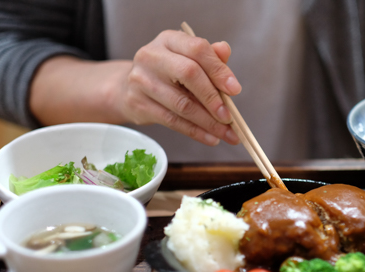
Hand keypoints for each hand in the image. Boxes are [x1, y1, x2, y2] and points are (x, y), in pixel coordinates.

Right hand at [118, 29, 241, 145]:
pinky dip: (196, 132)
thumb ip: (209, 57)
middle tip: (230, 117)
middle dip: (213, 98)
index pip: (197, 49)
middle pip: (189, 74)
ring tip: (227, 133)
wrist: (129, 87)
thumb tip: (225, 51)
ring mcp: (142, 80)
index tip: (235, 90)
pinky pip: (173, 121)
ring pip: (182, 104)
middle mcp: (151, 56)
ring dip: (208, 122)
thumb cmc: (168, 72)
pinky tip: (211, 138)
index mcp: (168, 40)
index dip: (219, 70)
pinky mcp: (138, 104)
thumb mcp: (187, 59)